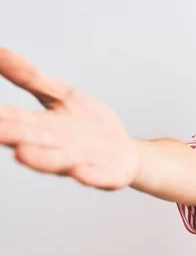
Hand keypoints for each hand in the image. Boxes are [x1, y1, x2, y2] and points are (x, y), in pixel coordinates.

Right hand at [0, 48, 139, 189]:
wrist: (124, 152)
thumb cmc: (87, 124)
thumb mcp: (61, 96)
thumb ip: (31, 78)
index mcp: (40, 128)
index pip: (12, 120)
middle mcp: (55, 148)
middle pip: (30, 142)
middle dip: (11, 137)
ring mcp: (79, 163)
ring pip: (56, 163)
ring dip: (40, 159)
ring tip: (21, 154)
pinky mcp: (105, 174)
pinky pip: (95, 177)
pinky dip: (87, 176)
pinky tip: (79, 173)